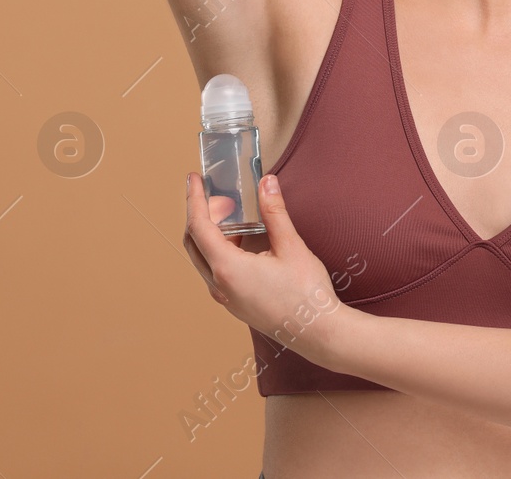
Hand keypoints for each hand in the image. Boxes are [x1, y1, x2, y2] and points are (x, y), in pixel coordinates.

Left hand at [183, 171, 347, 360]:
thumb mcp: (291, 247)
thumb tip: (267, 184)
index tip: (193, 179)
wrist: (317, 332)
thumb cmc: (306, 293)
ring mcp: (225, 297)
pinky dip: (220, 250)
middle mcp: (218, 285)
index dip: (195, 199)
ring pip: (203, 259)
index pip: (199, 227)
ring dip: (211, 233)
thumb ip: (275, 213)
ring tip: (234, 214)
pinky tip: (244, 241)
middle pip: (193, 243)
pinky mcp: (235, 303)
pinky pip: (215, 271)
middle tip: (218, 194)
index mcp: (227, 269)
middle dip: (201, 214)